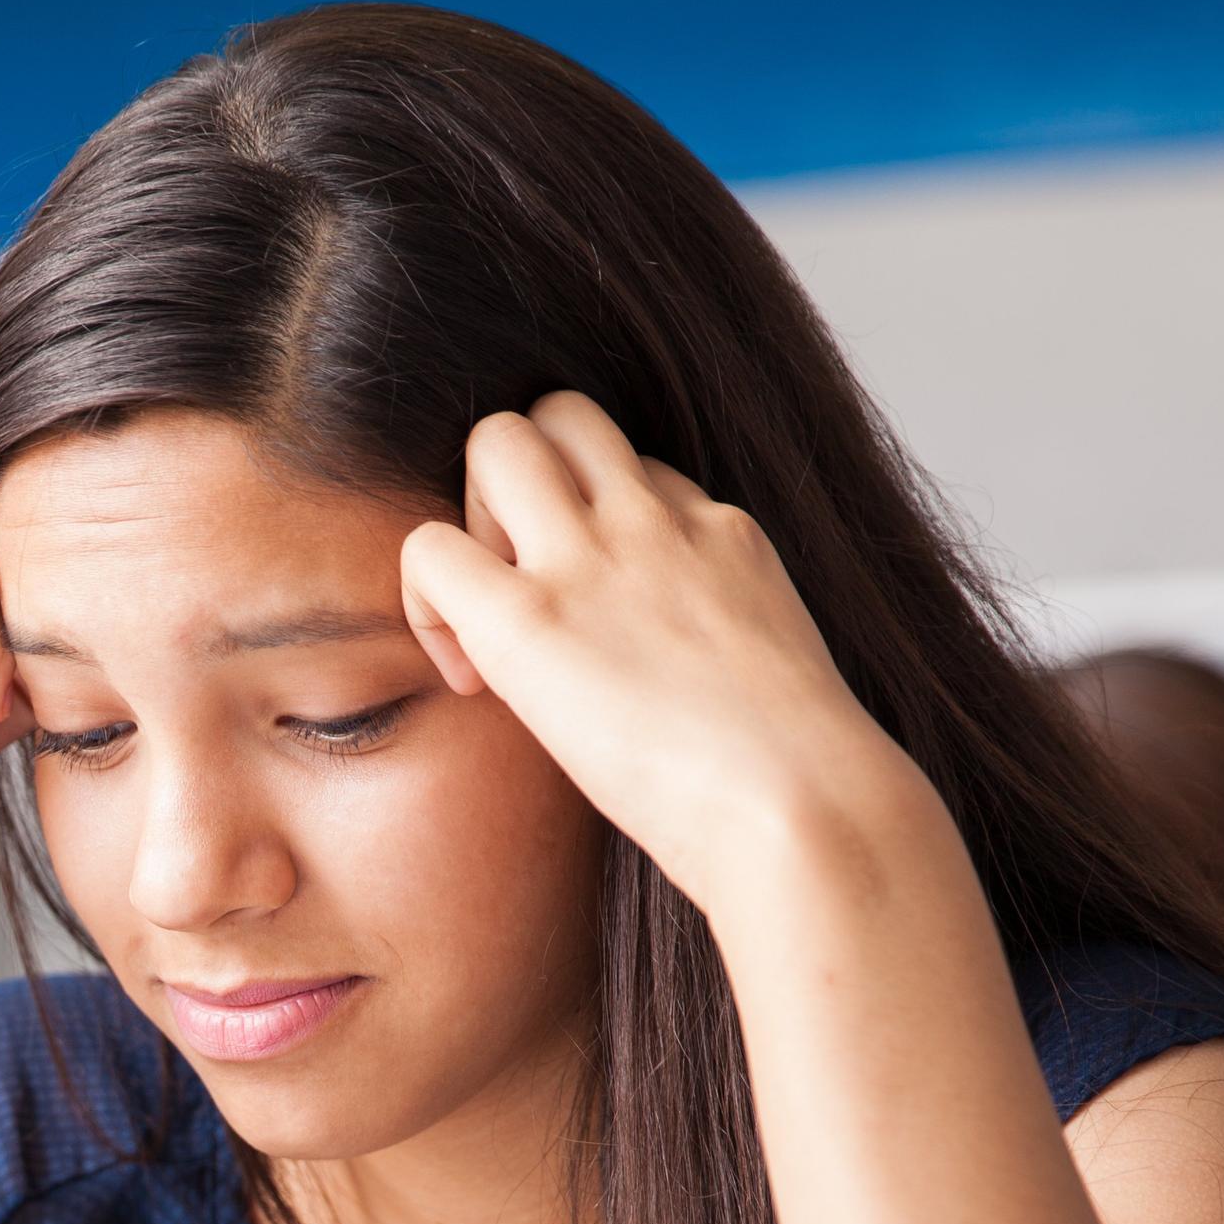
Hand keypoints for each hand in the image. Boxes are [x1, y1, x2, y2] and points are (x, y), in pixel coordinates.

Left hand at [397, 396, 944, 922]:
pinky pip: (428, 550)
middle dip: (520, 486)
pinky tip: (467, 677)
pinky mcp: (529, 616)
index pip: (638, 472)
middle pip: (562, 415)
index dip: (597, 530)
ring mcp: (593, 556)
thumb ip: (718, 647)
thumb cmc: (798, 786)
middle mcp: (655, 521)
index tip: (597, 625)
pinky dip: (422, 602)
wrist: (801, 808)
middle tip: (521, 590)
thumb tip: (681, 694)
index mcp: (722, 533)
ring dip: (471, 513)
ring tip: (488, 614)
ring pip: (496, 440)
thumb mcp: (772, 676)